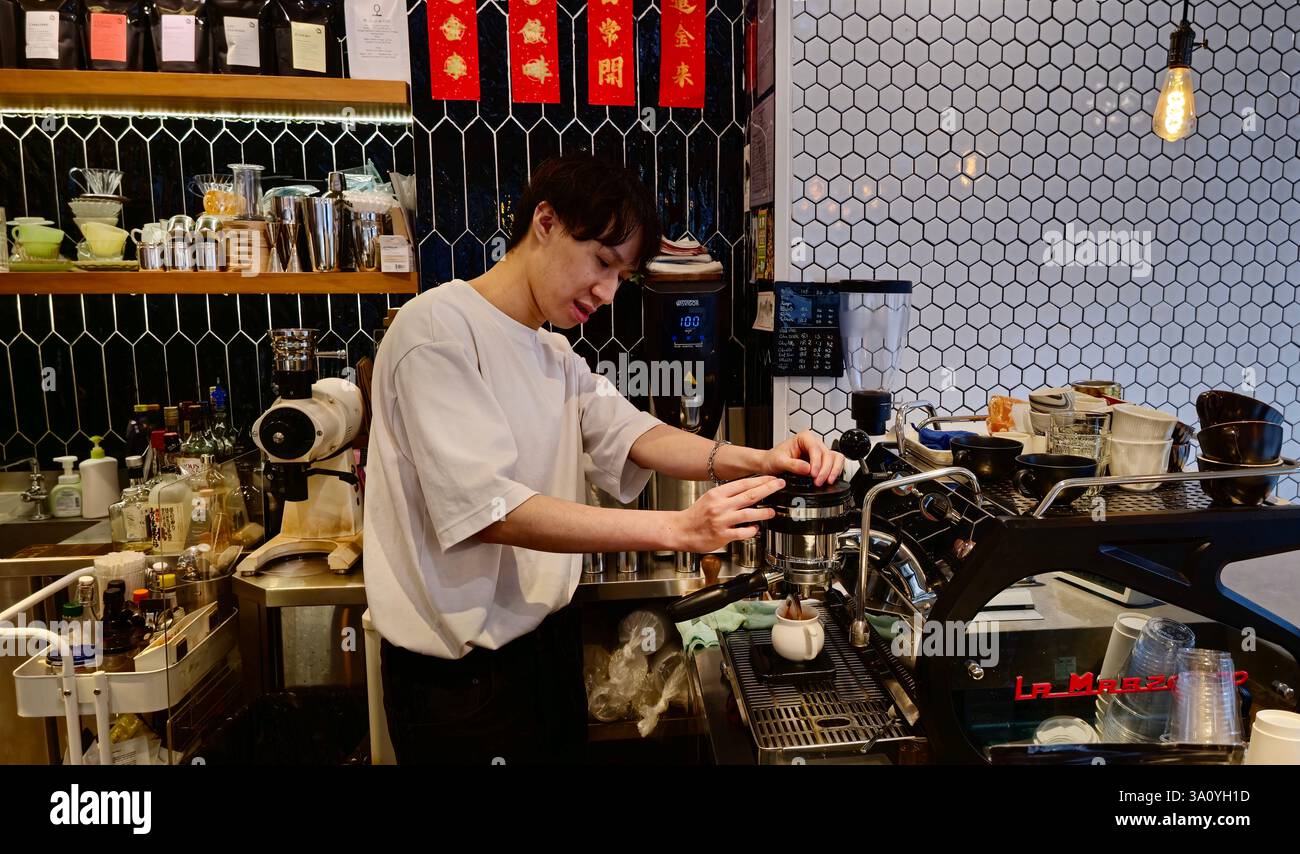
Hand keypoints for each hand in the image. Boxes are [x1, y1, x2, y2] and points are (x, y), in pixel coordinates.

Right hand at [670, 475, 784, 552]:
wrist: (680, 530)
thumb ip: (727, 495)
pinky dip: (751, 530)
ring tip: (772, 512)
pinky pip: (742, 532)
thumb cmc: (696, 515)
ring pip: (748, 514)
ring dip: (764, 512)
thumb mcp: (710, 498)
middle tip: (779, 484)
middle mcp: (720, 506)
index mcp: (717, 494)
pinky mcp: (722, 535)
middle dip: (767, 489)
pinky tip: (756, 528)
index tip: (771, 478)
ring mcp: (722, 521)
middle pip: (749, 495)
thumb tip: (748, 490)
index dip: (760, 480)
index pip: (743, 484)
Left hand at [761, 430, 845, 485]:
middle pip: (827, 454)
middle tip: (818, 482)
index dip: (817, 462)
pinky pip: (835, 463)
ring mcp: (819, 452)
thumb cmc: (773, 459)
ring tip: (827, 482)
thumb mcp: (779, 461)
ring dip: (833, 470)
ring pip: (834, 458)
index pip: (815, 448)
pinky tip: (829, 479)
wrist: (770, 464)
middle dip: (825, 470)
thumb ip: (793, 464)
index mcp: (804, 437)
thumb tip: (807, 468)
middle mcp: (813, 443)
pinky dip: (835, 471)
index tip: (813, 474)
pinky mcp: (822, 460)